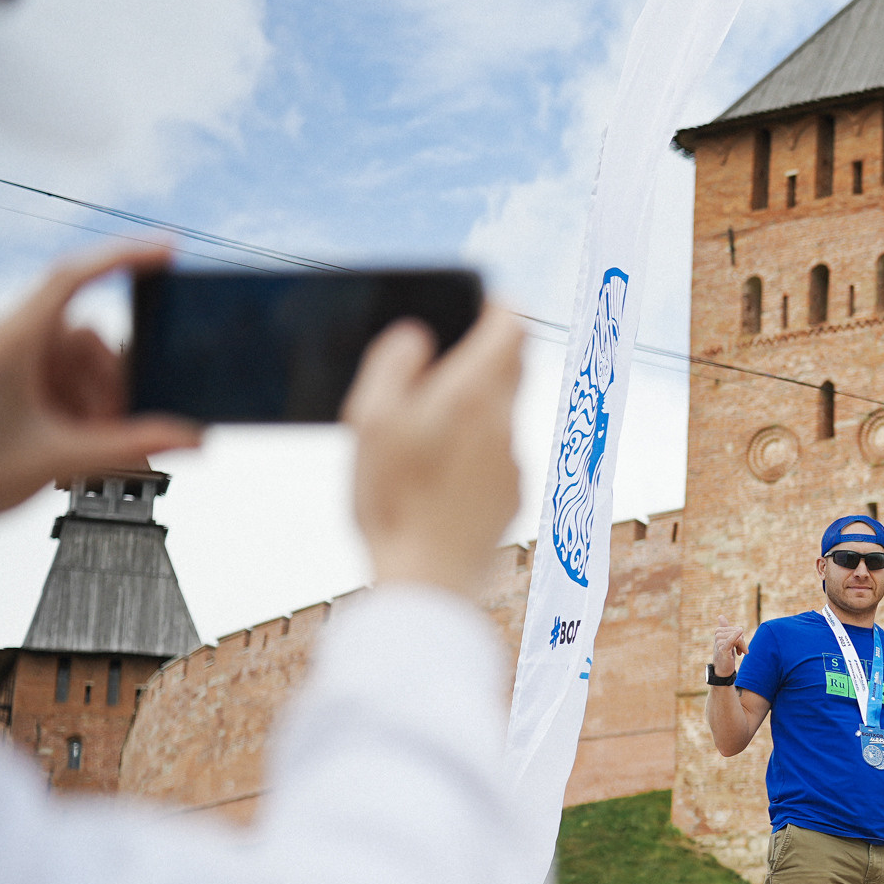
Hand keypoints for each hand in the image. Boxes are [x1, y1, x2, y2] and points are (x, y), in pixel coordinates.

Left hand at [0, 245, 201, 519]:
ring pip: (78, 362)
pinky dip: (77, 409)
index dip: (123, 257)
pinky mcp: (9, 380)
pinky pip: (61, 380)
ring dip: (94, 403)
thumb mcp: (59, 458)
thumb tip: (189, 436)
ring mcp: (9, 360)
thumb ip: (131, 446)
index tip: (166, 250)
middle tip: (113, 429)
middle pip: (89, 336)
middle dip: (111, 384)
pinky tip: (72, 443)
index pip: (74, 278)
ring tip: (83, 449)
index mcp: (15, 342)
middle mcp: (10, 341)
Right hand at [346, 303, 523, 601]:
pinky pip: (498, 450)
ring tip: (427, 418)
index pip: (512, 326)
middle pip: (513, 365)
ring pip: (503, 410)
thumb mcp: (370, 421)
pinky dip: (475, 443)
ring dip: (475, 401)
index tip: (474, 303)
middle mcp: (503, 424)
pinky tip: (437, 466)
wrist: (428, 579)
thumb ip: (394, 366)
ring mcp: (513, 461)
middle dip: (483, 351)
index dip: (495, 307)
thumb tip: (417, 335)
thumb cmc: (391, 500)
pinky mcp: (513, 494)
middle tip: (444, 355)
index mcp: (472, 396)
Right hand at [710, 622, 748, 675]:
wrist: (722, 669)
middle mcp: (718, 635)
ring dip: (742, 647)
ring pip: (738, 638)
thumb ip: (725, 628)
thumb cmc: (725, 654)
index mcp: (719, 631)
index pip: (737, 629)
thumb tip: (720, 616)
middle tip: (740, 651)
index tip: (738, 645)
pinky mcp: (722, 649)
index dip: (741, 637)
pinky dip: (737, 636)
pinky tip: (741, 633)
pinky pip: (732, 640)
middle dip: (742, 642)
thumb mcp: (726, 640)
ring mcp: (719, 642)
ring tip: (739, 653)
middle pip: (738, 632)